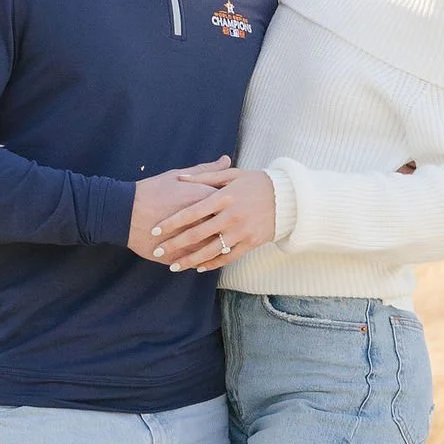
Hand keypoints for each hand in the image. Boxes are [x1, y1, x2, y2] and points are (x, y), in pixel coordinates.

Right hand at [128, 164, 230, 259]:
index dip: (237, 205)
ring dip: (220, 248)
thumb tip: (227, 159)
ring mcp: (192, 240)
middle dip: (232, 228)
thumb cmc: (152, 191)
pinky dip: (203, 261)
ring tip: (222, 246)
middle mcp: (203, 220)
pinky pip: (198, 260)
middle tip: (236, 226)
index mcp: (204, 198)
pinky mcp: (181, 254)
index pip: (232, 204)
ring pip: (215, 248)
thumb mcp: (179, 176)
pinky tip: (204, 260)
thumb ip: (207, 170)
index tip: (239, 205)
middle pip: (228, 228)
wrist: (125, 213)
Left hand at [147, 166, 276, 271]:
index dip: (171, 222)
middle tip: (158, 250)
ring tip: (174, 266)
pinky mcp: (251, 243)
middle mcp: (230, 216)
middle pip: (196, 234)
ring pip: (210, 250)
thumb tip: (181, 178)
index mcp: (223, 197)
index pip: (191, 212)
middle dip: (174, 244)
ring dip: (190, 260)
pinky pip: (228, 257)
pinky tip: (198, 268)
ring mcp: (241, 231)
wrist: (288, 197)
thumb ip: (205, 177)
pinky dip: (212, 264)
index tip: (155, 229)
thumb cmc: (256, 182)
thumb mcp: (232, 175)